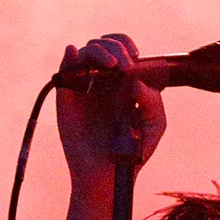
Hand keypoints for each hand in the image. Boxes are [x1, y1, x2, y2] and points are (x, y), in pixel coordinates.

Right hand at [56, 33, 167, 187]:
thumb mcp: (154, 125)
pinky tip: (76, 55)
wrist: (108, 175)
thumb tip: (134, 79)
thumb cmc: (134, 151)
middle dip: (115, 46)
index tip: (136, 57)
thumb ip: (153, 101)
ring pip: (84, 53)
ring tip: (111, 65)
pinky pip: (65, 71)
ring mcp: (83, 88)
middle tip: (125, 64)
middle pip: (102, 46)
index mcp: (123, 83)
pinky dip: (69, 57)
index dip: (126, 45)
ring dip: (99, 50)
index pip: (121, 50)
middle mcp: (102, 81)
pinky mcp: (67, 99)